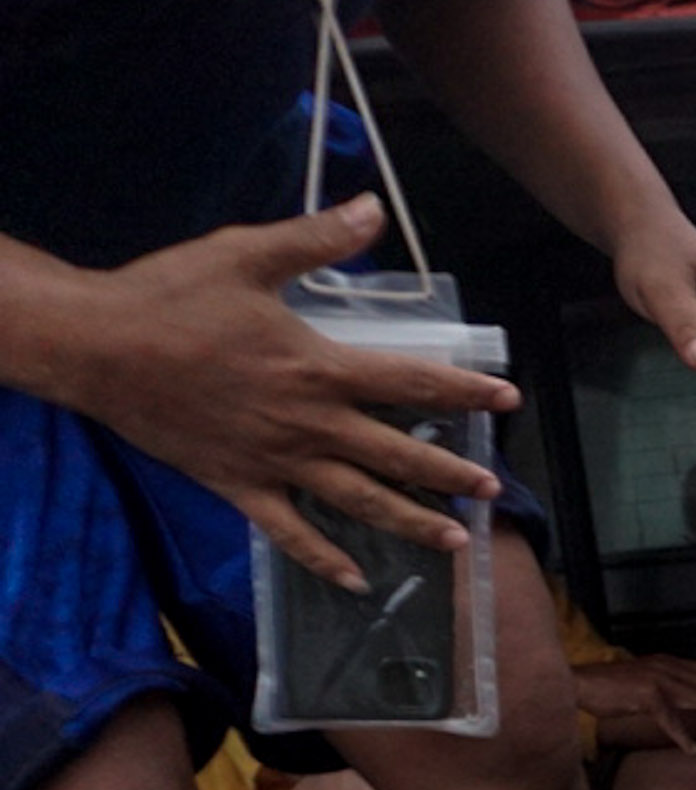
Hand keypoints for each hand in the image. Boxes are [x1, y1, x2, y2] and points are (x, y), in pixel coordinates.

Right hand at [24, 197, 514, 588]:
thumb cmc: (170, 298)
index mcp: (319, 369)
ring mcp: (275, 461)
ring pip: (357, 501)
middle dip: (448, 473)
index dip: (464, 390)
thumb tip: (373, 208)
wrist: (96, 347)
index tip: (506, 399)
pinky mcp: (238, 485)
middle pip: (396, 454)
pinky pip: (289, 534)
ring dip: (408, 522)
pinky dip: (324, 559)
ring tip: (452, 541)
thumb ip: (317, 239)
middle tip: (490, 490)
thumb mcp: (247, 256)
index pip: (411, 382)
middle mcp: (308, 423)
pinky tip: (355, 581)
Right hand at [573, 654, 695, 741]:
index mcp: (667, 664)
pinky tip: (695, 750)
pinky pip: (668, 719)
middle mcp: (666, 668)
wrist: (577, 682)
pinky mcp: (643, 696)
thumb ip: (667, 683)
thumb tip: (686, 691)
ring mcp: (657, 680)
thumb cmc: (608, 687)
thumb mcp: (644, 680)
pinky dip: (682, 736)